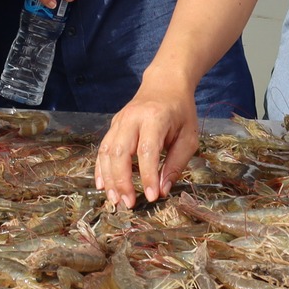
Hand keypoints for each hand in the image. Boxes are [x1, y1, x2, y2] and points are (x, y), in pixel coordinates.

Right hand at [96, 74, 198, 206]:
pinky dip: (100, 168)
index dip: (147, 175)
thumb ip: (176, 163)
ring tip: (115, 200)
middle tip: (129, 204)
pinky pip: (102, 148)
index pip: (146, 150)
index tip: (151, 197)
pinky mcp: (113, 125)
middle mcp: (132, 118)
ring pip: (107, 151)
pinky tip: (102, 185)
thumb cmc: (181, 112)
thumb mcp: (188, 137)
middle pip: (120, 152)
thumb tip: (162, 190)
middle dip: (122, 181)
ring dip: (109, 178)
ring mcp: (119, 121)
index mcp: (155, 118)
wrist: (164, 84)